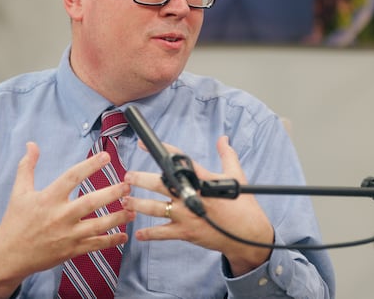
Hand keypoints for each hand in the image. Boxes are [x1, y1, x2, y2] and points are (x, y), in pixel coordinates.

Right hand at [0, 142, 134, 297]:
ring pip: (99, 226)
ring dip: (118, 218)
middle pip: (91, 202)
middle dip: (112, 193)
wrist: (10, 255)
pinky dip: (112, 240)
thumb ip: (27, 167)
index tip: (106, 156)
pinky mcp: (71, 250)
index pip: (72, 177)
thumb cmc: (15, 221)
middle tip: (128, 185)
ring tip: (133, 209)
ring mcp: (67, 235)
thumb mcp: (19, 192)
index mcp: (48, 198)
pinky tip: (124, 235)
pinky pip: (95, 245)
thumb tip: (32, 144)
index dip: (90, 165)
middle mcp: (60, 216)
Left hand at [122, 136, 272, 275]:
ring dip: (138, 204)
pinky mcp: (186, 233)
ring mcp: (187, 216)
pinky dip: (149, 233)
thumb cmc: (243, 205)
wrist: (248, 235)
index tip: (144, 145)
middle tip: (128, 177)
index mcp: (203, 180)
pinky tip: (138, 233)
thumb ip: (227, 155)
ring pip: (156, 209)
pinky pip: (162, 233)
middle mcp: (191, 197)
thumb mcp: (237, 176)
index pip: (180, 161)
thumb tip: (223, 138)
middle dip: (141, 180)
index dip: (162, 151)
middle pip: (160, 185)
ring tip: (125, 200)